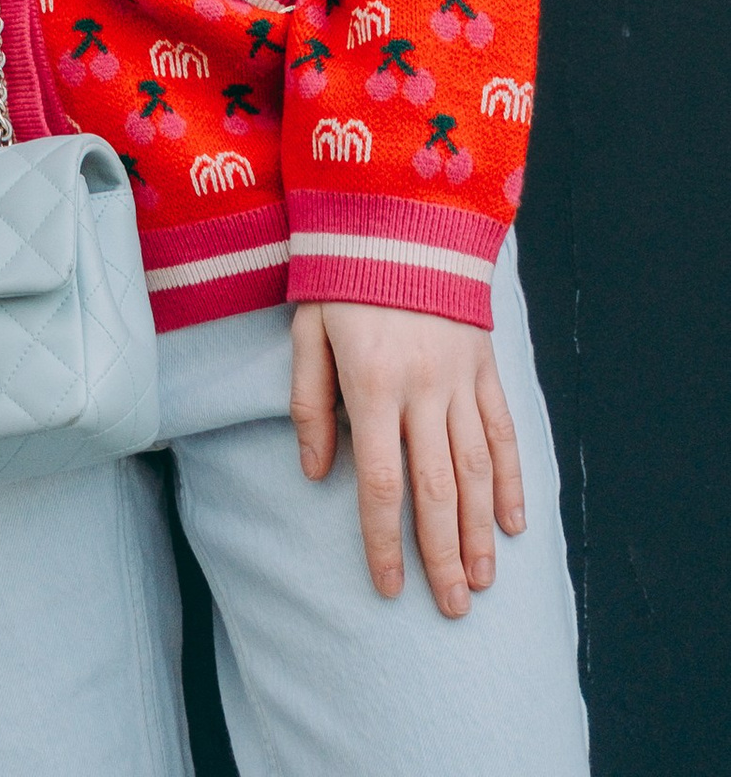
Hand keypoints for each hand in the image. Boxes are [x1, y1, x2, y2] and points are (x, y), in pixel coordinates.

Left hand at [290, 298, 525, 615]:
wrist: (402, 214)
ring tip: (482, 580)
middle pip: (436, 491)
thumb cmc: (343, 274)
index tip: (389, 587)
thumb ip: (309, 403)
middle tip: (452, 608)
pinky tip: (513, 523)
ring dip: (480, 532)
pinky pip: (503, 433)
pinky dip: (511, 481)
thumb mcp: (307, 330)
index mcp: (372, 384)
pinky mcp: (486, 367)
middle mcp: (423, 389)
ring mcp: (461, 379)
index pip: (380, 483)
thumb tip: (316, 473)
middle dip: (442, 555)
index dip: (384, 541)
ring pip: (476, 471)